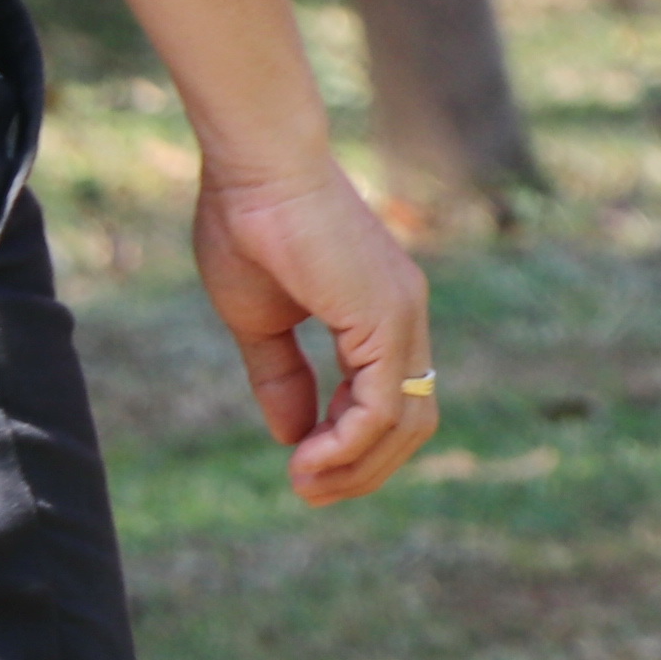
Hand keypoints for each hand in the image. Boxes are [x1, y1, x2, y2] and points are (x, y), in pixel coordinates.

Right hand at [195, 164, 435, 505]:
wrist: (255, 167)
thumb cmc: (249, 225)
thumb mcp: (260, 320)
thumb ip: (281, 375)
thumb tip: (292, 434)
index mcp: (382, 316)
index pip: (392, 403)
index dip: (354, 446)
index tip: (304, 469)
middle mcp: (406, 319)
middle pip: (411, 423)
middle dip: (363, 469)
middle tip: (310, 492)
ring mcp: (404, 317)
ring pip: (405, 422)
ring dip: (356, 465)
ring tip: (305, 483)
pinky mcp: (386, 317)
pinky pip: (383, 405)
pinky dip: (349, 442)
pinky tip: (308, 457)